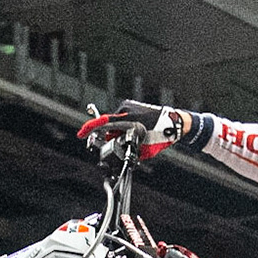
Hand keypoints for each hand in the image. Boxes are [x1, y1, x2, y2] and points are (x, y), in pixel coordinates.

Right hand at [75, 100, 191, 156]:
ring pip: (116, 124)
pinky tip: (138, 134)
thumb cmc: (162, 135)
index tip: (81, 135)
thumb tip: (117, 151)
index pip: (104, 122)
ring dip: (120, 134)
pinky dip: (126, 128)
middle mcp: (126, 109)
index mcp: (128, 118)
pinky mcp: (133, 107)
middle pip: (109, 126)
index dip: (90, 129)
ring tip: (138, 139)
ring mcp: (129, 106)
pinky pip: (123, 120)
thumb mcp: (146, 149)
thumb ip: (128, 150)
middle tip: (119, 148)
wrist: (176, 122)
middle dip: (111, 138)